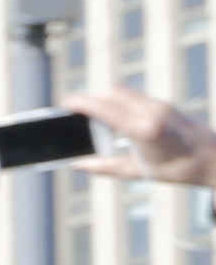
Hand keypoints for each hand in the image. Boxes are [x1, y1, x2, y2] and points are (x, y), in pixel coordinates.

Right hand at [70, 85, 215, 186]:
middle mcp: (152, 111)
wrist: (213, 158)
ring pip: (125, 93)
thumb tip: (79, 164)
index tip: (64, 103)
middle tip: (75, 112)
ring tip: (93, 117)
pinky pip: (136, 98)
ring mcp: (160, 105)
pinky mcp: (165, 105)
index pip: (105, 107)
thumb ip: (105, 167)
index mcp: (142, 128)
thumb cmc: (179, 168)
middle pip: (113, 93)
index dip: (81, 103)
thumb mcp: (138, 171)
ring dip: (106, 100)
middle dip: (92, 98)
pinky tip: (116, 121)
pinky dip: (120, 104)